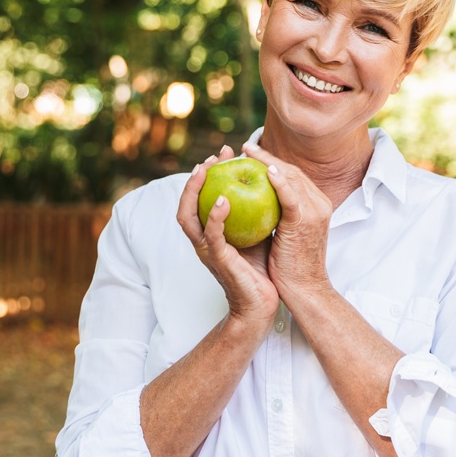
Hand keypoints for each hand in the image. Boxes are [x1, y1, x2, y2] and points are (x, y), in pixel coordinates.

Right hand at [177, 146, 278, 329]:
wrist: (262, 305)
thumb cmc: (261, 268)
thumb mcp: (256, 232)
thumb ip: (255, 210)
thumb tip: (269, 180)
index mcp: (209, 233)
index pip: (201, 198)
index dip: (208, 173)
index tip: (224, 152)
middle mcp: (203, 240)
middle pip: (187, 203)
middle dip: (195, 177)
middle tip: (212, 156)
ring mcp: (208, 251)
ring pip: (189, 217)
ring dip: (195, 191)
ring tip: (206, 170)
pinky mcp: (219, 261)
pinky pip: (212, 236)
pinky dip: (214, 216)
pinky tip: (223, 199)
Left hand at [241, 143, 335, 306]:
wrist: (304, 289)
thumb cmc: (291, 266)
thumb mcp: (287, 234)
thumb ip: (278, 215)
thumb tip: (257, 201)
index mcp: (317, 204)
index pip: (293, 176)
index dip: (272, 162)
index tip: (252, 155)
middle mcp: (320, 203)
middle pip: (292, 171)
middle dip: (268, 157)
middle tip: (245, 148)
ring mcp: (315, 211)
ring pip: (291, 178)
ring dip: (268, 162)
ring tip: (248, 152)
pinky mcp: (305, 221)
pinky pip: (291, 196)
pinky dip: (280, 182)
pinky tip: (265, 171)